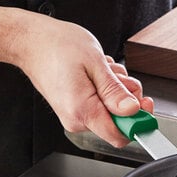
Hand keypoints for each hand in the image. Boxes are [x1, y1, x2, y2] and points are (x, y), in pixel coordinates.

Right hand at [14, 13, 154, 147]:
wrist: (31, 41)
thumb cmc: (56, 46)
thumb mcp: (95, 63)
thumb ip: (114, 91)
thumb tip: (132, 110)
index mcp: (82, 111)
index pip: (120, 135)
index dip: (138, 122)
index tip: (145, 105)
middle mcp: (77, 119)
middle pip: (119, 122)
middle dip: (127, 98)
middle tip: (118, 75)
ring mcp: (75, 115)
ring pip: (112, 110)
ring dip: (116, 89)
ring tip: (103, 70)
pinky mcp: (75, 108)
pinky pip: (101, 104)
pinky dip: (106, 88)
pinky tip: (96, 73)